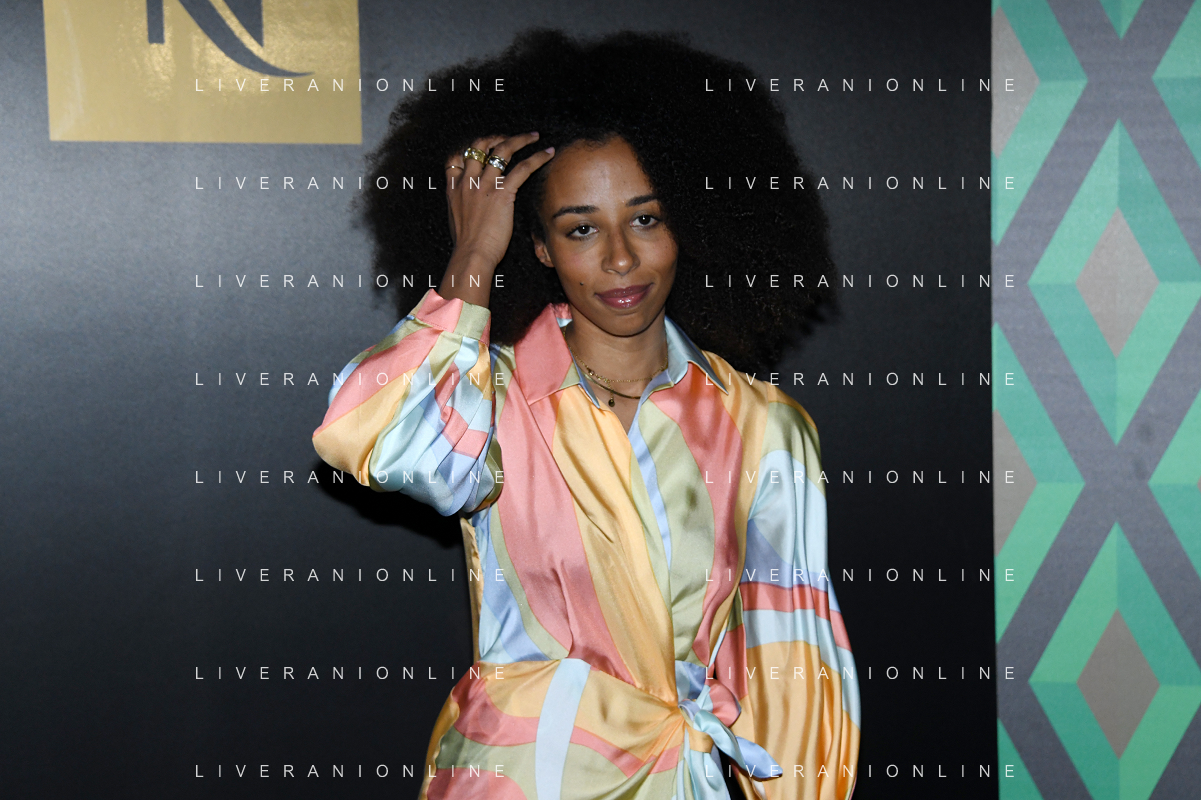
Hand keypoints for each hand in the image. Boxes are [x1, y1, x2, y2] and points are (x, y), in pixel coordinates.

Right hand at [439, 132, 554, 306]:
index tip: (482, 148)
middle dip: (495, 137)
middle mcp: (467, 181)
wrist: (472, 255)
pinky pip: (523, 168)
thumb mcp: (457, 220)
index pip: (455, 157)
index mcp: (454, 189)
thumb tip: (473, 207)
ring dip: (519, 139)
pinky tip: (548, 152)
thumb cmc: (467, 246)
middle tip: (509, 138)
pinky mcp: (502, 192)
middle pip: (479, 145)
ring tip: (533, 136)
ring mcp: (484, 185)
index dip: (468, 149)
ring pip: (502, 150)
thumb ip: (463, 206)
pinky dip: (537, 157)